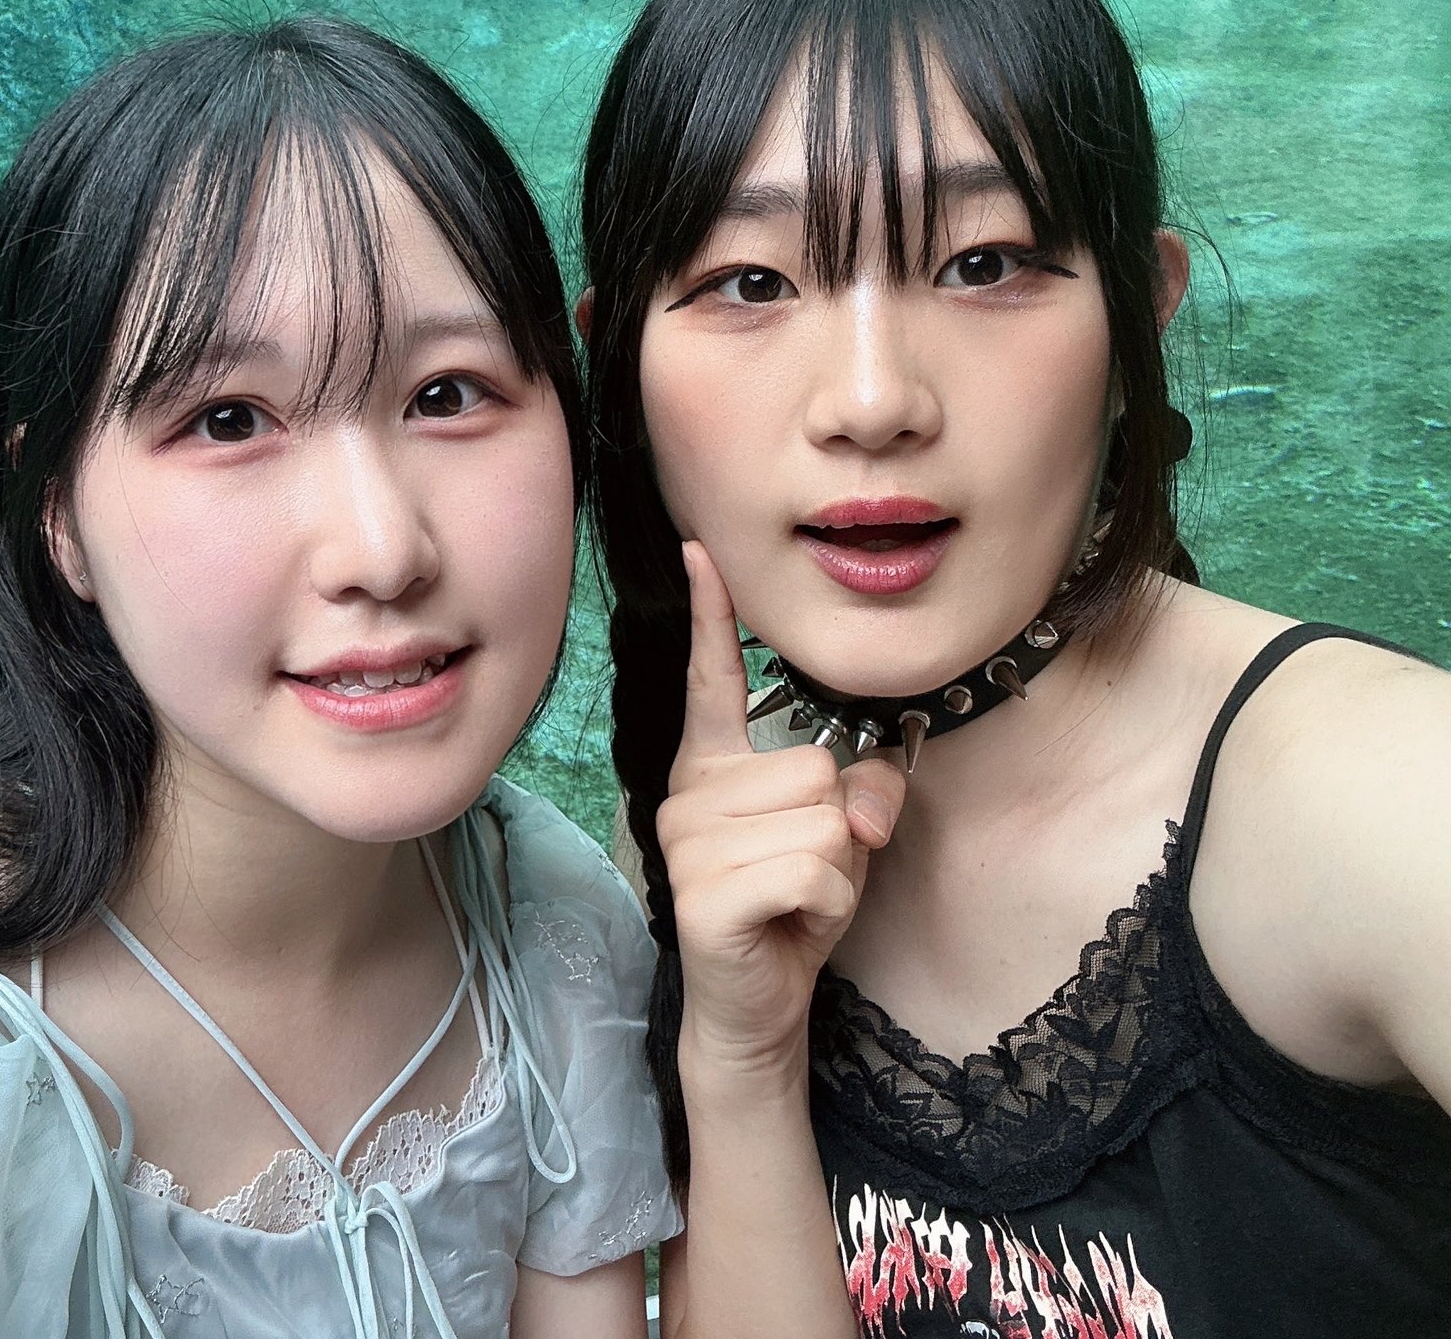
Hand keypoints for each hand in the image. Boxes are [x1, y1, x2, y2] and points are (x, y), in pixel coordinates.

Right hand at [659, 541, 906, 1088]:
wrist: (753, 1006)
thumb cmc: (791, 909)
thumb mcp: (838, 839)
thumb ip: (860, 794)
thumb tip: (868, 800)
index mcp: (711, 768)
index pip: (709, 680)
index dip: (713, 616)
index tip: (702, 550)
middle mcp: (688, 794)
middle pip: (814, 768)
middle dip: (841, 826)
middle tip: (809, 873)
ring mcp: (689, 844)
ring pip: (822, 821)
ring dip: (838, 871)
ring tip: (799, 900)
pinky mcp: (706, 893)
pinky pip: (815, 870)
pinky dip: (829, 904)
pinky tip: (792, 925)